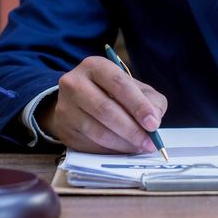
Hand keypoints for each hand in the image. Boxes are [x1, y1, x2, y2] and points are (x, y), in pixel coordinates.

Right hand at [36, 56, 167, 153]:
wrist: (80, 102)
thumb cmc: (113, 93)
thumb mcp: (136, 89)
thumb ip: (151, 101)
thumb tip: (154, 120)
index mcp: (95, 66)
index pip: (119, 84)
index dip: (138, 105)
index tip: (153, 124)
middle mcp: (74, 83)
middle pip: (105, 109)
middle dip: (131, 129)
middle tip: (149, 143)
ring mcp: (65, 107)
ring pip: (97, 131)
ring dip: (123, 143)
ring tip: (140, 147)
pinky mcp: (64, 129)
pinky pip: (90, 144)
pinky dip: (111, 150)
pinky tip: (124, 149)